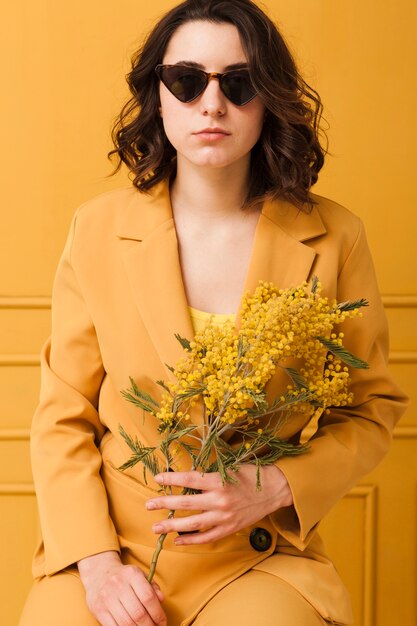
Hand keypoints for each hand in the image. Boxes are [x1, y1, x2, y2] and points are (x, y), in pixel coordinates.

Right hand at [77, 550, 166, 625]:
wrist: (99, 573)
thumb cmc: (125, 577)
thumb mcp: (140, 575)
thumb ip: (152, 587)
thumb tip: (161, 599)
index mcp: (132, 574)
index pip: (148, 597)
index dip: (158, 614)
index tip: (162, 622)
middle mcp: (118, 585)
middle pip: (138, 613)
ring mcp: (107, 598)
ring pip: (127, 623)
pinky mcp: (98, 609)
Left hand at [146, 464, 292, 545]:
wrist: (274, 490)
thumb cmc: (250, 475)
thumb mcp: (229, 468)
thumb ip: (209, 475)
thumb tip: (185, 477)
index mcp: (219, 480)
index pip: (189, 478)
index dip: (172, 478)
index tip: (158, 477)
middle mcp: (220, 499)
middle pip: (186, 502)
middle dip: (164, 504)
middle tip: (148, 505)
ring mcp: (224, 516)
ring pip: (192, 524)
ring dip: (172, 526)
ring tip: (156, 527)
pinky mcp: (229, 529)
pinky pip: (206, 537)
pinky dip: (191, 540)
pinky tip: (177, 540)